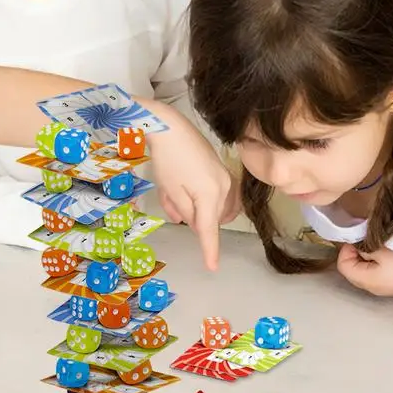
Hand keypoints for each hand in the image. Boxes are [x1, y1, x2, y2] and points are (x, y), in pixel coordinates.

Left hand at [147, 107, 237, 270]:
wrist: (169, 125)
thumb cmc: (167, 159)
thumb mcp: (171, 191)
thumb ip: (184, 211)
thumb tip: (192, 222)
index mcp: (211, 195)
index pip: (209, 230)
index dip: (209, 250)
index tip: (212, 267)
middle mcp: (224, 186)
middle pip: (211, 217)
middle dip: (192, 217)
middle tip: (172, 201)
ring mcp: (225, 176)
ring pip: (215, 206)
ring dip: (197, 207)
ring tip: (174, 192)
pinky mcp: (221, 167)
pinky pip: (216, 193)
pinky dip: (201, 196)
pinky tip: (184, 186)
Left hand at [336, 244, 392, 296]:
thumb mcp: (381, 248)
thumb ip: (362, 245)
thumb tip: (354, 242)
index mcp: (366, 280)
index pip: (343, 265)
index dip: (346, 249)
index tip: (357, 238)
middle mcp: (371, 288)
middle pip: (350, 269)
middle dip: (355, 253)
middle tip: (366, 240)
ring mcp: (382, 287)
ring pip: (362, 270)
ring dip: (365, 256)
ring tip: (378, 246)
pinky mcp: (391, 284)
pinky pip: (374, 272)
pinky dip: (375, 261)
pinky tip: (386, 253)